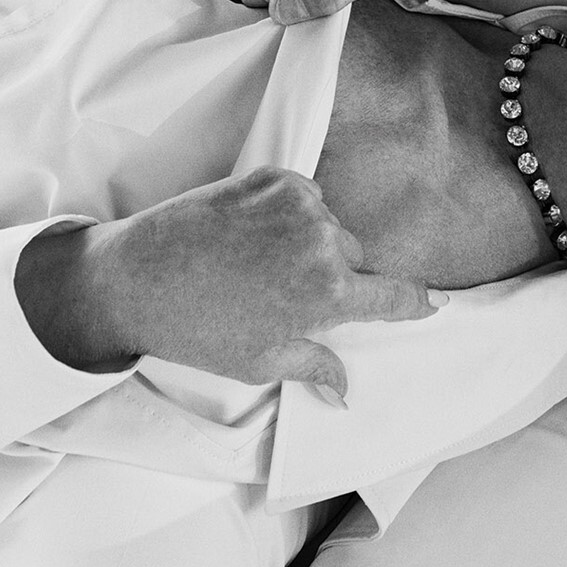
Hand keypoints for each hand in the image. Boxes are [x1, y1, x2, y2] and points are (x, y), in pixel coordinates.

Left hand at [18, 167, 442, 393]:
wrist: (136, 277)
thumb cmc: (198, 329)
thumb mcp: (261, 361)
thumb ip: (316, 367)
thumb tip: (348, 390)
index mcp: (328, 293)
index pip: (394, 296)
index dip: (414, 303)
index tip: (431, 303)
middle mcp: (323, 241)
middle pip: (354, 257)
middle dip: (335, 274)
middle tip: (290, 293)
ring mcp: (299, 203)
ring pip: (327, 224)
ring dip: (309, 240)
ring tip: (259, 262)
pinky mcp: (274, 176)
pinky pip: (301, 197)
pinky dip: (287, 212)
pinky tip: (251, 234)